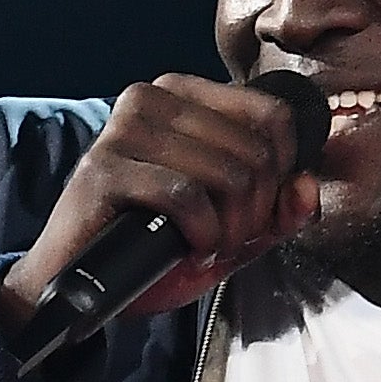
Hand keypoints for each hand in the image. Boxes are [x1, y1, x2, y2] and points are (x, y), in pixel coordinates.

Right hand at [0, 73, 325, 328]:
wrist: (75, 285)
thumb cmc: (147, 249)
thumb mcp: (227, 229)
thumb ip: (275, 211)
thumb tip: (305, 189)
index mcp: (182, 96)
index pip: (272, 114)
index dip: (282, 173)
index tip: (257, 212)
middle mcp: (150, 98)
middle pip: (255, 149)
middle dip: (256, 211)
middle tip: (230, 242)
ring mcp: (122, 130)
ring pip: (227, 172)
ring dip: (231, 228)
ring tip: (210, 248)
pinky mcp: (103, 169)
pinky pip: (186, 195)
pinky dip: (201, 231)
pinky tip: (189, 249)